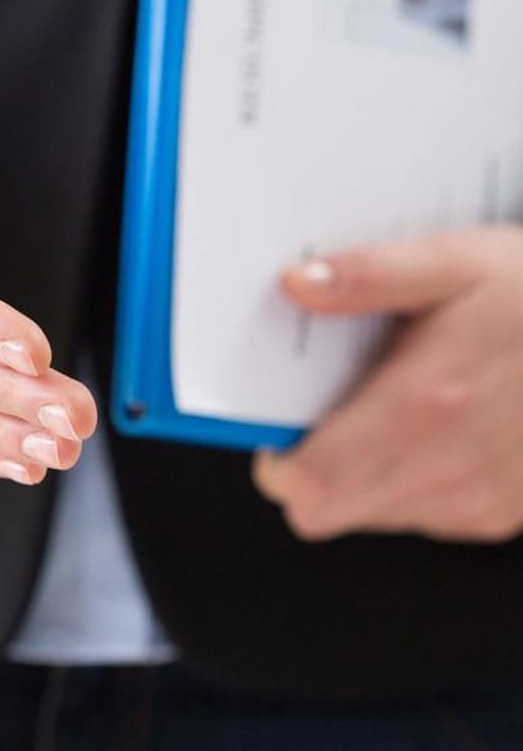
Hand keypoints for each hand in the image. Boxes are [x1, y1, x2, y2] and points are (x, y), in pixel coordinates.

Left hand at [253, 227, 522, 542]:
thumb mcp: (455, 261)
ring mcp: (478, 499)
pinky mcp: (503, 512)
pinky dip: (409, 482)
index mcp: (420, 406)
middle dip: (309, 472)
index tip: (278, 426)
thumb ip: (368, 276)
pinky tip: (436, 427)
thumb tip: (297, 283)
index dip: (277, 463)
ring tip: (390, 408)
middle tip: (326, 414)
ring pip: (372, 515)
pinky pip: (424, 515)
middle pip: (326, 512)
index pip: (308, 482)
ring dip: (359, 476)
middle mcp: (447, 467)